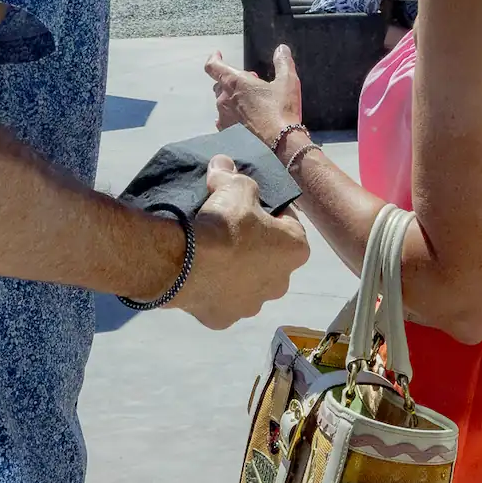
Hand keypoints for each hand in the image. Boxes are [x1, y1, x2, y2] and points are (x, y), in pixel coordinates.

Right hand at [173, 154, 307, 328]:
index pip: (289, 223)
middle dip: (255, 245)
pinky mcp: (224, 319)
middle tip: (231, 230)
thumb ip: (233, 176)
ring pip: (247, 284)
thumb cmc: (224, 224)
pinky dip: (212, 289)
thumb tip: (223, 163)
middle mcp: (281, 282)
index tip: (251, 204)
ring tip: (212, 253)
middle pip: (270, 258)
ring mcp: (252, 305)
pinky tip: (198, 275)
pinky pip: (221, 300)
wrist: (186, 264)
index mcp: (295, 249)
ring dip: (236, 272)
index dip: (270, 210)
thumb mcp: (234, 187)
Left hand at [203, 45, 301, 147]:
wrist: (280, 142)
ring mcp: (224, 116)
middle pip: (220, 84)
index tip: (218, 55)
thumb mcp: (287, 82)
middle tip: (251, 85)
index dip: (214, 59)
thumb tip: (281, 49)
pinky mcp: (227, 132)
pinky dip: (231, 116)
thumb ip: (283, 62)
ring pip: (222, 103)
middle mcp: (225, 98)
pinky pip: (224, 119)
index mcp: (236, 82)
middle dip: (233, 82)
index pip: (213, 66)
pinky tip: (242, 120)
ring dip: (233, 99)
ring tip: (250, 103)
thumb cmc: (282, 110)